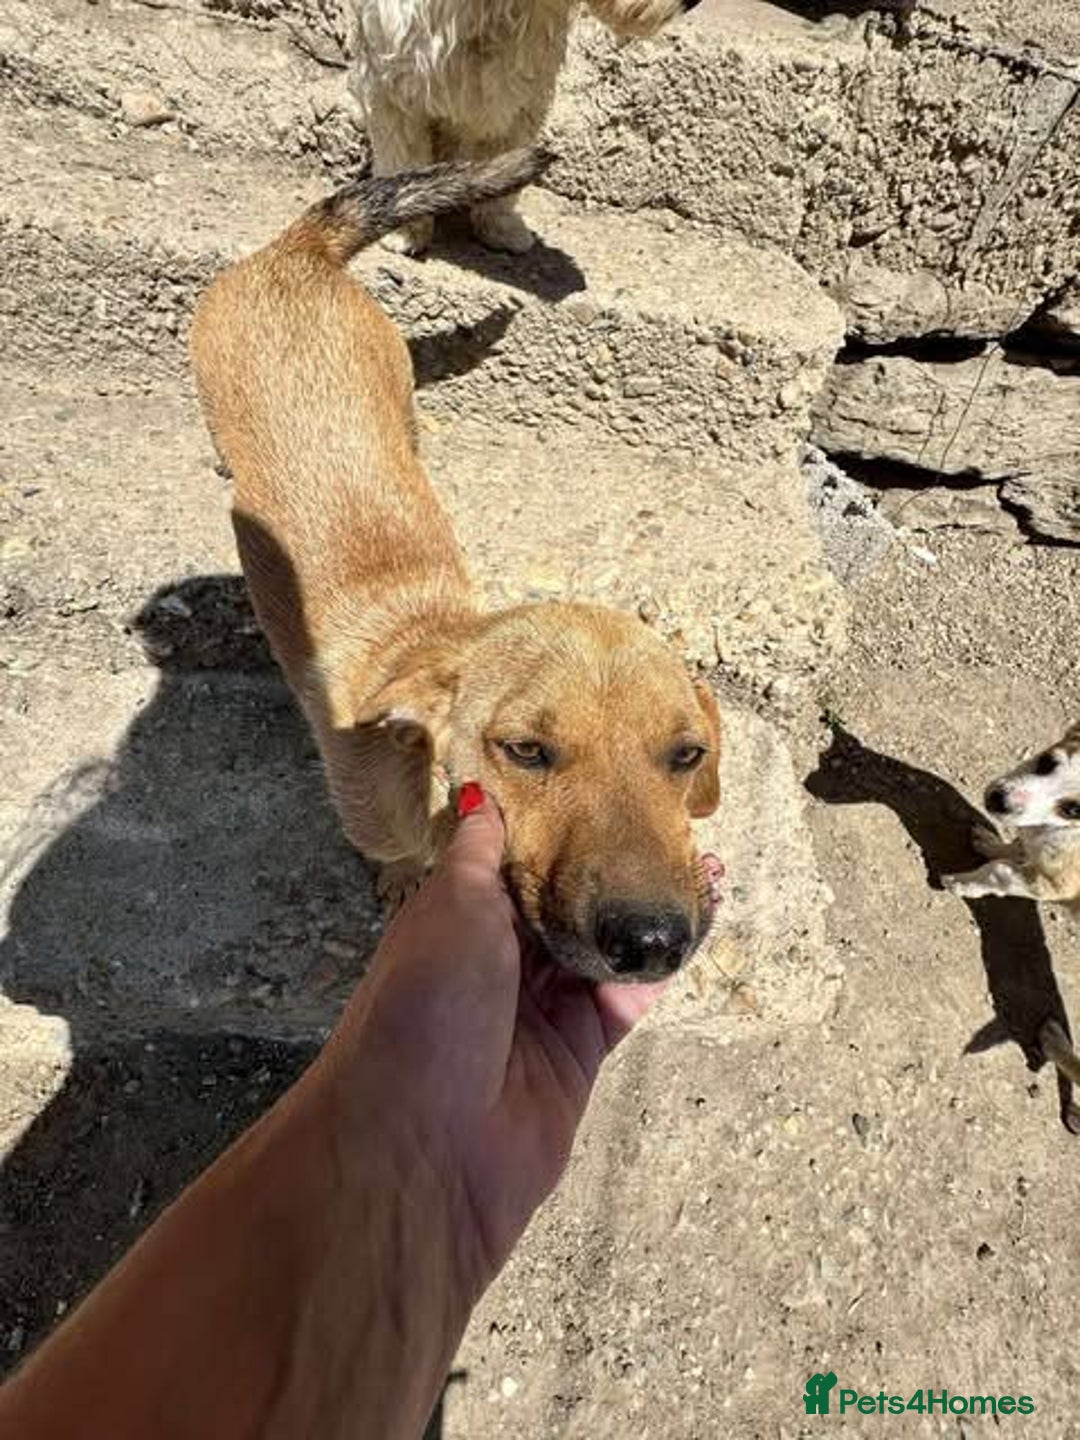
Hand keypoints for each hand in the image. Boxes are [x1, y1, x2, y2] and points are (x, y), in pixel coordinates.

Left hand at [315, 791, 668, 1297]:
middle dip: (615, 867)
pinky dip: (661, 963)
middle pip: (568, 902)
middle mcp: (500, 959)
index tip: (610, 788)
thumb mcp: (450, 907)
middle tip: (671, 823)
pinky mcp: (581, 1050)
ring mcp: (542, 1007)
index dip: (563, 828)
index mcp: (458, 918)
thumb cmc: (428, 1001)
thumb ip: (480, 853)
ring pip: (605, 945)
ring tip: (703, 865)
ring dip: (648, 910)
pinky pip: (627, 995)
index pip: (518, 861)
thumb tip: (483, 797)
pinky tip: (698, 924)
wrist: (425, 1140)